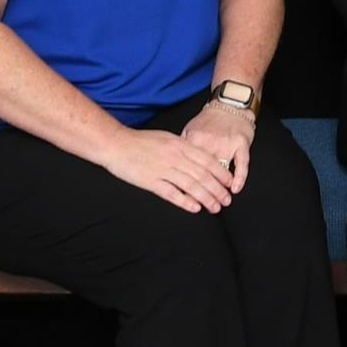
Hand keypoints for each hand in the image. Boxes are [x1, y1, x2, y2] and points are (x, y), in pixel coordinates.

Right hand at [102, 126, 235, 213]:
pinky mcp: (150, 181)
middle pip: (202, 175)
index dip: (221, 173)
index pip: (207, 161)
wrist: (116, 144)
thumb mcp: (167, 138)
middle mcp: (175, 157)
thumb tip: (199, 158)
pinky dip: (184, 201)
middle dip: (217, 189)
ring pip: (190, 185)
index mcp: (180, 145)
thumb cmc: (141, 141)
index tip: (230, 183)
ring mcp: (163, 169)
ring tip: (215, 208)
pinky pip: (171, 193)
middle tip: (226, 201)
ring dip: (205, 198)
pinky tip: (194, 208)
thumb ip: (183, 148)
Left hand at [181, 102, 256, 193]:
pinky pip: (241, 163)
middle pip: (204, 173)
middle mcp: (209, 143)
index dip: (189, 186)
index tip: (189, 201)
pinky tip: (236, 188)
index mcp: (193, 141)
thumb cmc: (209, 120)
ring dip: (221, 188)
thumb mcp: (190, 130)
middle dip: (206, 193)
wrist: (229, 104)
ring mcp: (226, 143)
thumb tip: (172, 166)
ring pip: (221, 170)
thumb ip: (182, 149)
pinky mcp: (241, 142)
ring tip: (222, 202)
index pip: (188, 168)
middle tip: (209, 208)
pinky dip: (239, 176)